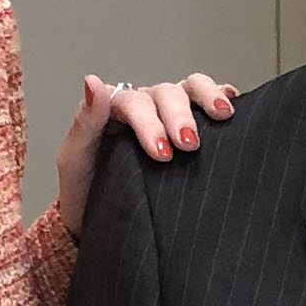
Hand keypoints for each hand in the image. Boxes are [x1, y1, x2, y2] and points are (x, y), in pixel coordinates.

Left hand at [53, 71, 236, 234]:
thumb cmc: (84, 194)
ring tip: (222, 114)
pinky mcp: (186, 130)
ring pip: (189, 89)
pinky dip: (221, 96)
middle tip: (189, 145)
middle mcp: (142, 106)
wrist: (95, 224)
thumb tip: (92, 81)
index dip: (150, 123)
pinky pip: (205, 103)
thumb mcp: (73, 160)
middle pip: (166, 94)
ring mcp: (166, 115)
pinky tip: (232, 103)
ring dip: (206, 97)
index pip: (134, 103)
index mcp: (113, 110)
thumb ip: (85, 122)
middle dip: (180, 116)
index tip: (162, 154)